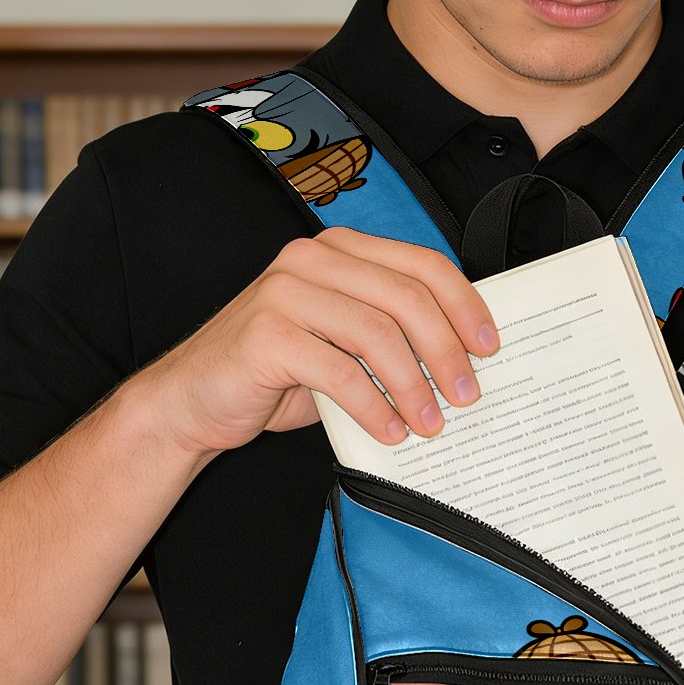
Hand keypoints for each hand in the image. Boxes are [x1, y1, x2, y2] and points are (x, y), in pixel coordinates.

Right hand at [131, 225, 497, 457]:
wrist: (194, 401)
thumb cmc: (276, 375)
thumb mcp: (341, 346)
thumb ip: (388, 337)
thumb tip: (460, 364)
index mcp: (338, 251)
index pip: (420, 265)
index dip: (464, 305)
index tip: (490, 348)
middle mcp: (312, 259)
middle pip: (406, 298)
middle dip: (446, 351)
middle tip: (467, 396)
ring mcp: (285, 292)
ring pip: (377, 334)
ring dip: (414, 386)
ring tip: (431, 424)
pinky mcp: (266, 334)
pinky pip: (339, 372)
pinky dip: (373, 407)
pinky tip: (390, 433)